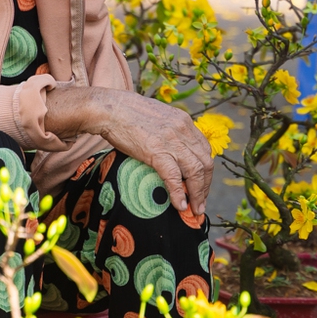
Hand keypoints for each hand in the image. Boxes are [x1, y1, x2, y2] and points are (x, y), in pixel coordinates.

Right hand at [45, 86, 213, 217]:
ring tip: (195, 209)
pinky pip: (173, 176)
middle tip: (200, 202)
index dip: (206, 170)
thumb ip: (169, 131)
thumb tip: (170, 149)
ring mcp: (171, 140)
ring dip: (198, 194)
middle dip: (206, 186)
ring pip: (195, 171)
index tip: (202, 184)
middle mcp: (183, 130)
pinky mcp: (156, 151)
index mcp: (184, 121)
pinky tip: (179, 205)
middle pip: (205, 162)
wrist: (109, 108)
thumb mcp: (158, 118)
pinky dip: (178, 193)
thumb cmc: (128, 113)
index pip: (204, 149)